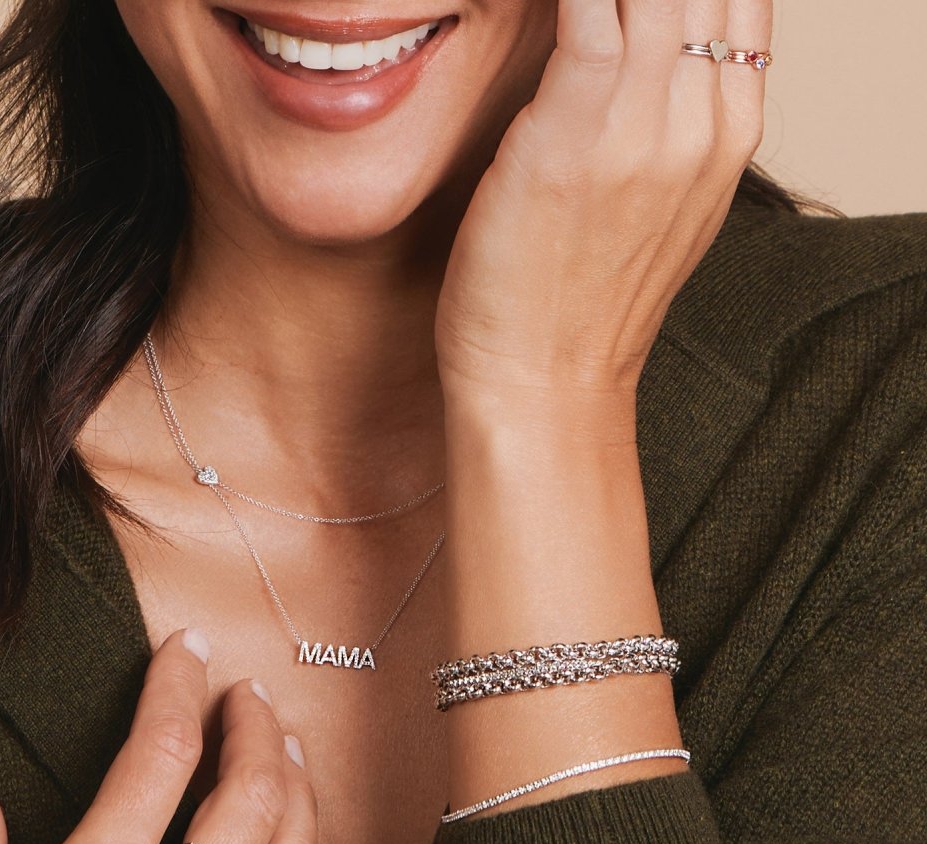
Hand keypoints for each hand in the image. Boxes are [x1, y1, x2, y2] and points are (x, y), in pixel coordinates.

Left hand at [434, 0, 770, 440]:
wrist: (542, 388)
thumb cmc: (579, 313)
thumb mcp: (663, 218)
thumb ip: (675, 135)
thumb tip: (655, 72)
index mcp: (730, 134)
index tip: (629, 8)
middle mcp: (704, 118)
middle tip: (591, 14)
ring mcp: (645, 120)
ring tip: (567, 13)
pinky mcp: (574, 123)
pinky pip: (581, 3)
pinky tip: (530, 6)